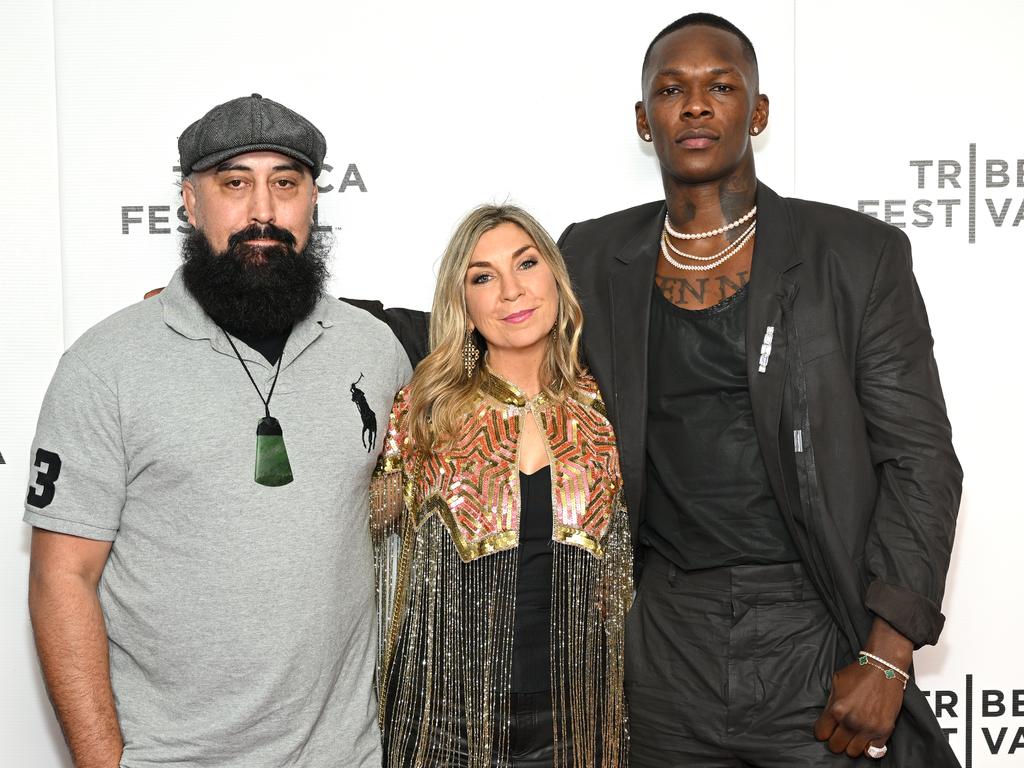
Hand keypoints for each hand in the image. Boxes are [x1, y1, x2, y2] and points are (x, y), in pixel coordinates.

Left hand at [814, 618, 911, 757]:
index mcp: (837, 709)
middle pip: (835, 746)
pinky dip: (868, 748)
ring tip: (852, 736)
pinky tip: (865, 738)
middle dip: (835, 740)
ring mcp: (869, 728)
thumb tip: (827, 718)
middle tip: (839, 733)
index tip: (826, 729)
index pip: (821, 733)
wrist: (885, 668)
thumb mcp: (836, 683)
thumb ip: (830, 702)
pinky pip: (873, 752)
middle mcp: (852, 721)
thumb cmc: (861, 672)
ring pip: (852, 752)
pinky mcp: (884, 730)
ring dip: (851, 745)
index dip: (822, 731)